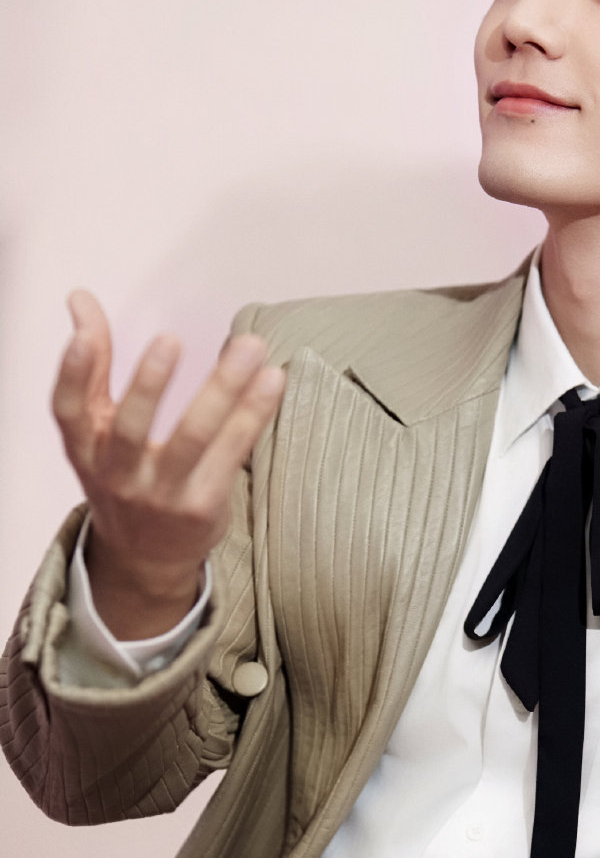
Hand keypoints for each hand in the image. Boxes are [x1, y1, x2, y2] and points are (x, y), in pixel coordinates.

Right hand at [52, 290, 285, 639]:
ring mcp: (160, 495)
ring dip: (223, 389)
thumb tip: (80, 300)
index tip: (85, 336)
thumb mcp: (96, 429)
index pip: (68, 411)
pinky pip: (232, 453)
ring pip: (192, 439)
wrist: (145, 557)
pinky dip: (254, 414)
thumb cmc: (124, 476)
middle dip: (150, 384)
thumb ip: (93, 365)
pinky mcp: (201, 506)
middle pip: (131, 428)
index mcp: (85, 449)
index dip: (73, 374)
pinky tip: (272, 380)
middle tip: (170, 339)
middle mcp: (117, 475)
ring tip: (249, 348)